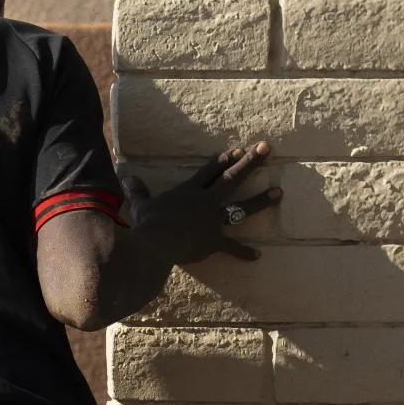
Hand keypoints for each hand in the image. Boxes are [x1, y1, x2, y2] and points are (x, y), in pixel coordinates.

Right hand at [127, 142, 278, 263]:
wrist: (155, 244)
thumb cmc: (148, 223)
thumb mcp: (140, 204)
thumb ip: (137, 190)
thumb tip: (124, 176)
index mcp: (189, 191)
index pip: (210, 171)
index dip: (224, 160)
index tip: (237, 150)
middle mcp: (206, 202)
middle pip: (231, 179)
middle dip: (250, 163)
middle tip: (266, 149)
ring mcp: (213, 221)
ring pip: (241, 209)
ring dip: (261, 200)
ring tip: (279, 192)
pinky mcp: (214, 241)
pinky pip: (232, 247)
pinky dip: (244, 252)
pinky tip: (258, 256)